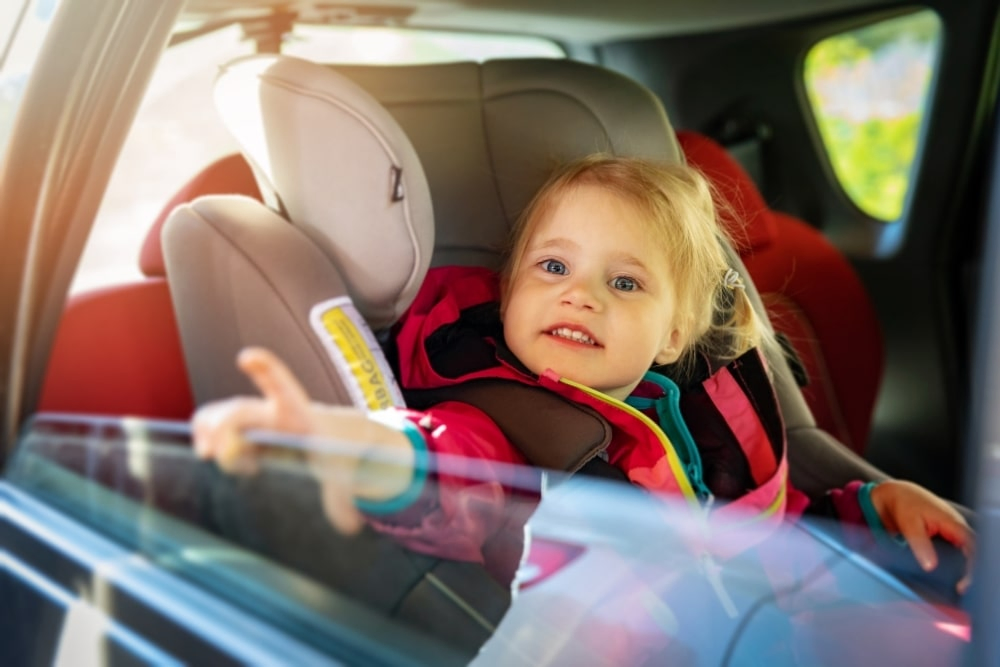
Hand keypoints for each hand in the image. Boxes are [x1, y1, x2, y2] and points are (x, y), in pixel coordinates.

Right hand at [192, 347, 415, 533]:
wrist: (343, 434)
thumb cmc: (344, 449)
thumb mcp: (345, 474)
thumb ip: (344, 500)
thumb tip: (349, 527)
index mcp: (301, 415)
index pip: (284, 389)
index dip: (267, 371)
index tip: (247, 356)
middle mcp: (275, 411)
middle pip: (240, 410)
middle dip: (221, 427)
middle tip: (210, 454)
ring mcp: (258, 416)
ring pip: (221, 413)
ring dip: (209, 433)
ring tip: (215, 458)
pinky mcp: (247, 426)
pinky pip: (216, 423)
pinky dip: (208, 437)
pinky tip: (219, 457)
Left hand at [870, 480, 974, 593]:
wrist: (894, 494)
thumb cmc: (903, 503)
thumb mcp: (909, 523)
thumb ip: (919, 543)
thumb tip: (930, 565)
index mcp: (953, 522)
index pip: (972, 547)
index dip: (973, 566)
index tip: (964, 583)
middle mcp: (955, 529)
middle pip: (972, 553)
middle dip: (970, 572)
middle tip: (961, 590)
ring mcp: (950, 534)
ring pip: (963, 555)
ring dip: (961, 570)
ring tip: (956, 588)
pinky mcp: (942, 539)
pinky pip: (952, 554)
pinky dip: (951, 566)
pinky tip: (946, 579)